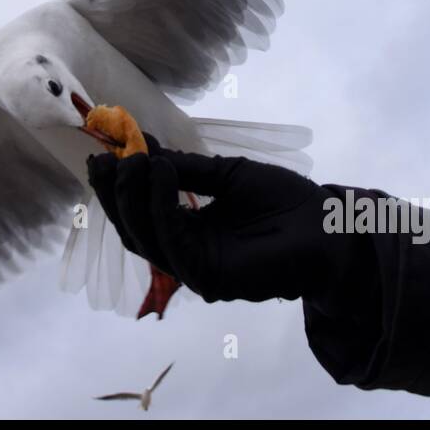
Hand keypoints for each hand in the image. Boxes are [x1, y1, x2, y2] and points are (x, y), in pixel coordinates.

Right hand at [87, 142, 372, 310]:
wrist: (325, 226)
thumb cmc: (284, 201)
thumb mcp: (226, 174)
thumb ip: (186, 170)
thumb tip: (143, 152)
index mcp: (189, 229)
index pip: (141, 210)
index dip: (119, 184)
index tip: (104, 151)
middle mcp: (185, 251)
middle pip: (132, 227)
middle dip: (114, 192)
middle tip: (106, 157)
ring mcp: (193, 267)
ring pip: (143, 237)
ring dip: (132, 196)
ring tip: (134, 159)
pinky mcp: (206, 277)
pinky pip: (171, 242)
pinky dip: (160, 207)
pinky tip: (160, 173)